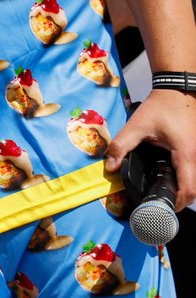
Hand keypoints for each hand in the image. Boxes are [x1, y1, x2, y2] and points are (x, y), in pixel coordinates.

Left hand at [105, 88, 195, 209]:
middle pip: (195, 188)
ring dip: (183, 188)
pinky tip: (169, 177)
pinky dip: (184, 177)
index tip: (164, 208)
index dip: (178, 203)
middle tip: (160, 202)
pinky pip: (193, 170)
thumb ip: (121, 146)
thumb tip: (109, 167)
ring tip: (163, 192)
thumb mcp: (136, 125)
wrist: (177, 89)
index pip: (189, 188)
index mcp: (186, 154)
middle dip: (180, 199)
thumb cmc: (160, 107)